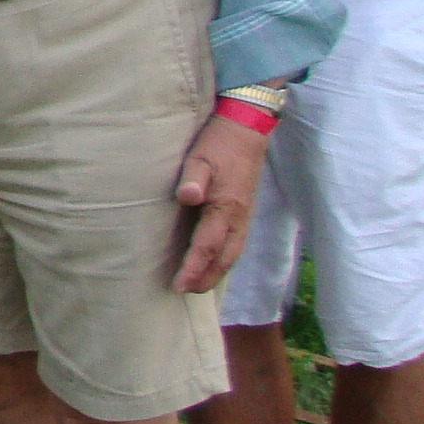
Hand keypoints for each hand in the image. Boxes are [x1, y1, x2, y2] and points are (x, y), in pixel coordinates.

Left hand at [172, 113, 267, 292]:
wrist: (246, 131)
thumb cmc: (218, 144)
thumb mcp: (200, 157)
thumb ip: (193, 178)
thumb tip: (187, 198)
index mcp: (225, 207)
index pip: (207, 246)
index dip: (193, 268)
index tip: (178, 285)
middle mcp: (238, 217)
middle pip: (223, 258)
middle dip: (205, 278)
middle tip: (185, 291)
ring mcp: (244, 216)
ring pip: (232, 253)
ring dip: (216, 272)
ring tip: (198, 285)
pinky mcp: (244, 212)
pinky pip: (236, 244)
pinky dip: (225, 259)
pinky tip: (215, 263)